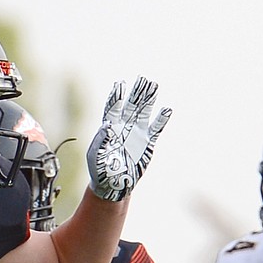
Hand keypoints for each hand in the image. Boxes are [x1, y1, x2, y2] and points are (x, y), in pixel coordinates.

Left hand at [87, 77, 171, 200]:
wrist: (113, 184)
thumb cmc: (99, 170)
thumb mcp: (95, 156)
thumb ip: (101, 140)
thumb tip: (107, 126)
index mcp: (109, 127)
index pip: (113, 107)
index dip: (117, 96)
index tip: (120, 84)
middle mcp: (123, 126)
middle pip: (130, 105)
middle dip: (136, 92)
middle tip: (142, 78)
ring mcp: (136, 133)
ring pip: (143, 112)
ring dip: (148, 99)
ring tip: (154, 85)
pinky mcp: (146, 143)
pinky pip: (155, 129)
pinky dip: (161, 119)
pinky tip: (166, 109)